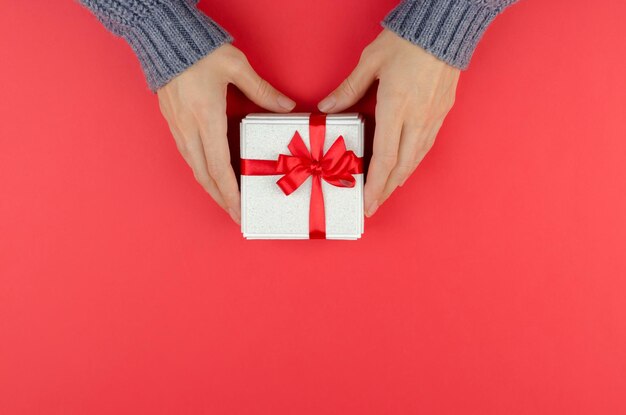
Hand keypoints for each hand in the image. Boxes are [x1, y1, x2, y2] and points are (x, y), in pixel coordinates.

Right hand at [157, 44, 295, 223]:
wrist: (162, 37)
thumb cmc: (200, 51)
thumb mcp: (236, 66)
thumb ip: (262, 90)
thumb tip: (285, 107)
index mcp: (206, 119)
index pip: (219, 168)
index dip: (230, 194)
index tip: (239, 211)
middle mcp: (189, 130)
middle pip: (205, 177)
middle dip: (221, 200)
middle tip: (236, 215)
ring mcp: (178, 128)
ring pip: (194, 168)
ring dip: (210, 188)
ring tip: (226, 200)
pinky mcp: (173, 122)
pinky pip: (188, 156)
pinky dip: (201, 172)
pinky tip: (211, 175)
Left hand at [318, 29, 459, 216]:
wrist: (444, 27)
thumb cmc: (406, 41)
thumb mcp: (370, 61)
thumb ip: (348, 89)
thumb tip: (327, 109)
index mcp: (396, 107)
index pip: (385, 156)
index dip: (375, 183)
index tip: (367, 202)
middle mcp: (417, 118)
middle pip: (402, 166)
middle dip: (386, 190)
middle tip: (373, 206)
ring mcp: (432, 117)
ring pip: (416, 159)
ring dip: (400, 180)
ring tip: (386, 192)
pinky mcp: (442, 112)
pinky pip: (426, 146)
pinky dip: (413, 162)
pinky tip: (405, 168)